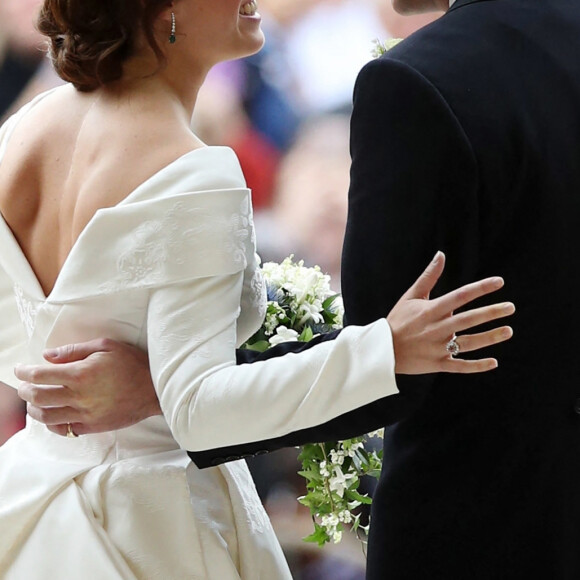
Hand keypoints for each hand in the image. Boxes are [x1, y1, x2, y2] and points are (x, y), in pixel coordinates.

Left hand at [15, 339, 159, 436]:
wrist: (155, 389)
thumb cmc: (133, 364)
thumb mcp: (106, 346)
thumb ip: (75, 351)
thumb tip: (48, 356)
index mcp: (82, 374)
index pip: (41, 375)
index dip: (25, 372)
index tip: (20, 370)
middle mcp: (80, 396)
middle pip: (38, 398)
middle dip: (25, 391)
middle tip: (25, 386)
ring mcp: (86, 414)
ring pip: (47, 417)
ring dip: (35, 409)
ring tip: (34, 402)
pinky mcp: (94, 426)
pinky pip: (65, 429)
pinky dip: (53, 423)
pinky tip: (54, 415)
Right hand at [387, 251, 514, 373]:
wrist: (382, 350)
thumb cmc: (397, 320)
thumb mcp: (411, 296)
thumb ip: (429, 277)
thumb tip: (441, 255)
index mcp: (431, 310)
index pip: (460, 296)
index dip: (481, 288)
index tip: (499, 282)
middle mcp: (436, 328)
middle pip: (469, 319)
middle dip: (492, 313)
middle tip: (510, 307)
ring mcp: (437, 348)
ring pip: (469, 343)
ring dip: (490, 337)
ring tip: (508, 330)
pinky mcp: (437, 364)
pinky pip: (460, 366)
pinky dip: (477, 366)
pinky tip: (493, 362)